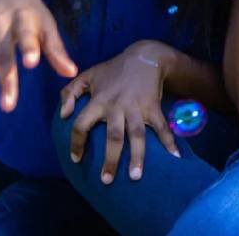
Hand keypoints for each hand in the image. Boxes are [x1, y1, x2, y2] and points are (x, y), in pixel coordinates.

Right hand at [0, 0, 75, 111]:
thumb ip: (57, 50)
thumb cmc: (31, 11)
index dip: (29, 48)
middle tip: (8, 105)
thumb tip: (71, 73)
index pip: (28, 35)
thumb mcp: (47, 24)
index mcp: (25, 18)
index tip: (31, 63)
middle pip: (4, 53)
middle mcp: (2, 23)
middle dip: (6, 79)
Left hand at [58, 40, 181, 184]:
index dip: (77, 142)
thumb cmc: (113, 70)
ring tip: (135, 177)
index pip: (82, 124)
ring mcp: (137, 108)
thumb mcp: (87, 76)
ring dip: (137, 157)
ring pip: (137, 135)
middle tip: (106, 181)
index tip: (76, 160)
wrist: (144, 56)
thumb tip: (63, 116)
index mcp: (99, 100)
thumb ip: (69, 93)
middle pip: (113, 136)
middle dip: (110, 159)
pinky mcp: (153, 107)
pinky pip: (162, 127)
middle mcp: (118, 106)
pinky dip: (169, 142)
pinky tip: (175, 157)